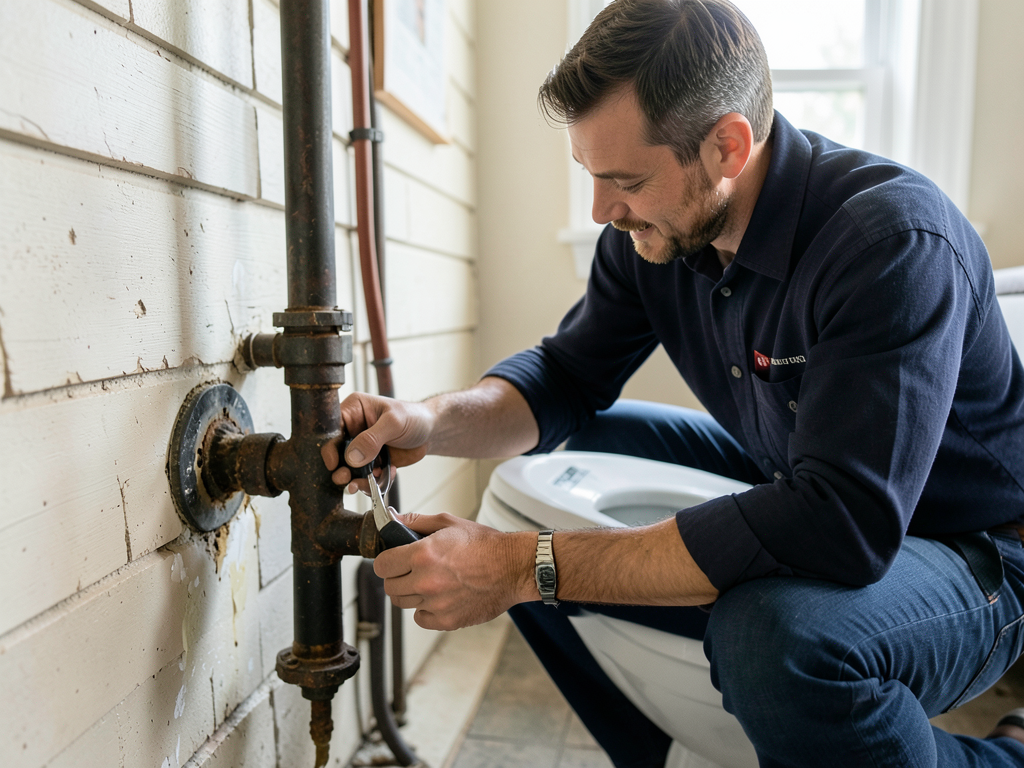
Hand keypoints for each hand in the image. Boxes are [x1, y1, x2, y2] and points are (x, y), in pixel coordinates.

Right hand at [321, 392, 434, 491]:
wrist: (432, 432)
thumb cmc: (414, 417)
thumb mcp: (394, 423)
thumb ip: (372, 438)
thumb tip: (351, 457)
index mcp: (353, 410)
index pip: (332, 429)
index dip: (329, 447)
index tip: (333, 464)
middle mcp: (353, 429)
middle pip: (337, 452)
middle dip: (340, 468)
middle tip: (346, 479)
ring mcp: (361, 447)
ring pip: (349, 468)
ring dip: (355, 479)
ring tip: (364, 484)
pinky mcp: (371, 462)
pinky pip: (364, 477)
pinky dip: (373, 482)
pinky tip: (388, 473)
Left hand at [373, 512, 536, 630]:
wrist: (513, 567)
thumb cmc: (485, 545)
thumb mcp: (449, 523)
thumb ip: (416, 522)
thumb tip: (392, 519)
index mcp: (423, 554)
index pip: (381, 565)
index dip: (386, 562)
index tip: (393, 561)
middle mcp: (426, 581)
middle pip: (389, 587)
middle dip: (397, 578)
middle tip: (412, 571)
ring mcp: (436, 603)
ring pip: (403, 604)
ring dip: (411, 593)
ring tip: (430, 582)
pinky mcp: (447, 620)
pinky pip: (421, 618)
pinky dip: (426, 610)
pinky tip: (440, 597)